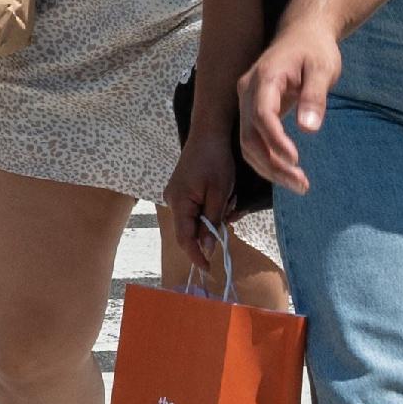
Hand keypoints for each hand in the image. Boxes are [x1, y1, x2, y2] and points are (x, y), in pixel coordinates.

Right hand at [158, 118, 248, 266]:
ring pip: (195, 218)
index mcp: (178, 202)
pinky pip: (196, 208)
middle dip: (212, 228)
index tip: (210, 270)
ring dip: (213, 216)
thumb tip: (207, 249)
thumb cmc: (215, 161)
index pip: (185, 238)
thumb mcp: (220, 194)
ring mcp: (176, 193)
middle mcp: (172, 199)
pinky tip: (222, 193)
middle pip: (190, 229)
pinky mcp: (182, 189)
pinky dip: (210, 207)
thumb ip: (213, 222)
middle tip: (230, 211)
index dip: (196, 256)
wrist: (209, 133)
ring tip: (228, 195)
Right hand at [239, 19, 344, 196]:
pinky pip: (252, 138)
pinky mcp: (252, 108)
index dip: (276, 141)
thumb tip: (308, 129)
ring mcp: (246, 100)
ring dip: (269, 167)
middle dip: (272, 164)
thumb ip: (314, 98)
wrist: (302, 33)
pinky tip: (286, 170)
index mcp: (264, 78)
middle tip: (302, 185)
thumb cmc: (315, 50)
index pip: (262, 116)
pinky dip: (266, 159)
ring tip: (298, 184)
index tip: (296, 161)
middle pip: (249, 135)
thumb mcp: (323, 70)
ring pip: (247, 142)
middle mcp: (247, 91)